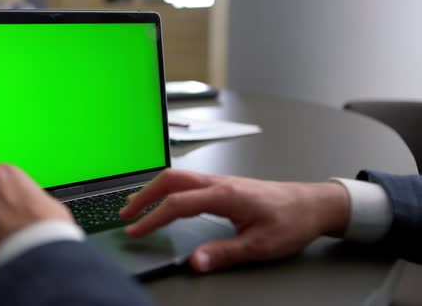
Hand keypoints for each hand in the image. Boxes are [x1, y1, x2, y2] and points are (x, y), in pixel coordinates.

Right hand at [120, 169, 349, 272]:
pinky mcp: (224, 186)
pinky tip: (165, 200)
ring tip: (136, 205)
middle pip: (171, 180)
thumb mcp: (259, 245)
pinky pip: (187, 181)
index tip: (135, 231)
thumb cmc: (290, 221)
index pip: (177, 204)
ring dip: (154, 189)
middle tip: (126, 214)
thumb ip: (224, 253)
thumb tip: (194, 262)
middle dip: (144, 195)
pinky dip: (168, 189)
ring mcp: (220, 181)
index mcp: (224, 195)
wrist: (312, 204)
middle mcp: (218, 183)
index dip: (152, 218)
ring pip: (178, 177)